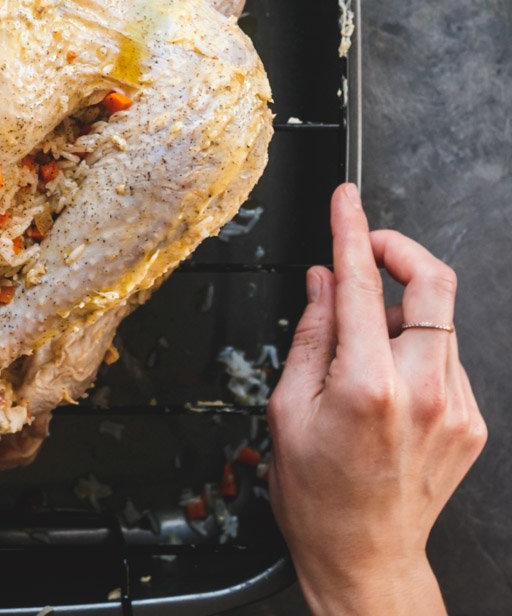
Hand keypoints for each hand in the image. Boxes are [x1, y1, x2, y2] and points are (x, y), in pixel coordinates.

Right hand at [268, 183, 486, 615]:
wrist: (364, 556)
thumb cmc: (318, 493)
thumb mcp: (287, 406)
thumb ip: (312, 332)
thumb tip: (324, 281)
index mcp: (368, 385)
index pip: (364, 283)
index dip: (351, 230)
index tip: (346, 200)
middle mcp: (423, 391)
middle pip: (434, 283)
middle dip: (401, 250)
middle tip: (370, 248)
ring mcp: (454, 408)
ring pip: (438, 321)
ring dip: (399, 311)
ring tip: (361, 347)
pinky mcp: (469, 422)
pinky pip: (444, 358)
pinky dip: (412, 349)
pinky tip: (382, 380)